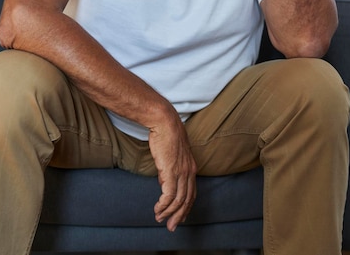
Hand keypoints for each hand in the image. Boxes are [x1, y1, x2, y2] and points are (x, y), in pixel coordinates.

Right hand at [148, 117, 196, 231]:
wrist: (164, 123)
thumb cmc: (166, 135)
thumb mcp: (171, 156)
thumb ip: (170, 170)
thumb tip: (164, 182)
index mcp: (191, 168)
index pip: (192, 192)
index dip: (186, 207)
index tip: (180, 216)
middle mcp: (189, 172)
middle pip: (187, 200)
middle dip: (179, 215)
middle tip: (172, 226)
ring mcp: (181, 172)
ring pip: (178, 200)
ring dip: (169, 213)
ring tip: (160, 219)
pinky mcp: (171, 172)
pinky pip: (169, 195)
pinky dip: (163, 205)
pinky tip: (157, 209)